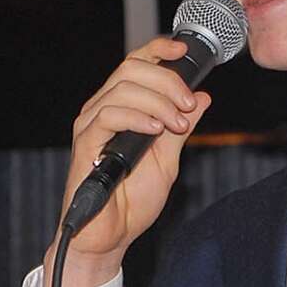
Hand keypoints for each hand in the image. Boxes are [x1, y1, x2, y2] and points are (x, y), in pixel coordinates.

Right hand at [46, 37, 211, 286]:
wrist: (111, 236)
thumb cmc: (132, 201)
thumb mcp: (168, 159)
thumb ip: (181, 127)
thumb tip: (202, 97)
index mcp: (121, 107)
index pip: (135, 64)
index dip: (158, 49)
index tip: (183, 50)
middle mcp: (101, 110)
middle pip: (131, 69)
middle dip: (167, 80)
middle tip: (188, 105)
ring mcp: (91, 126)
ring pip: (122, 88)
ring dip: (157, 101)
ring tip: (176, 125)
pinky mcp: (85, 144)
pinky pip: (109, 115)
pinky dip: (137, 117)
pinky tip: (156, 130)